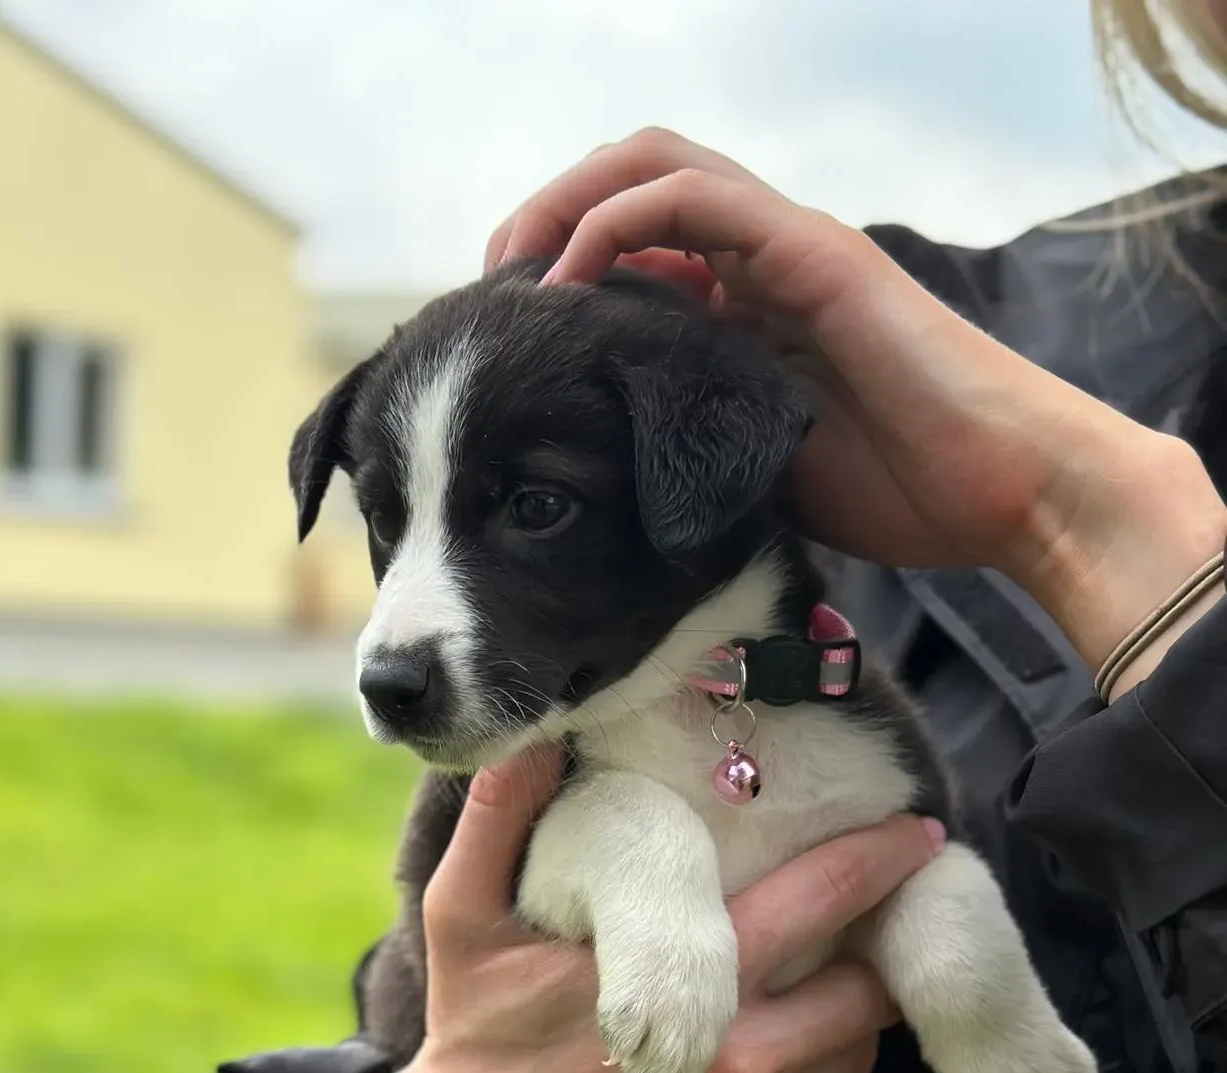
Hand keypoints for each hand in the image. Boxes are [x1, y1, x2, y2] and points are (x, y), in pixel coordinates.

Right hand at [353, 749, 944, 1072]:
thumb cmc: (475, 1034)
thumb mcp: (462, 918)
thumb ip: (499, 818)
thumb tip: (527, 732)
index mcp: (684, 988)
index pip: (822, 905)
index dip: (879, 861)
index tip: (918, 832)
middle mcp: (738, 1071)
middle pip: (864, 987)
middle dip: (872, 944)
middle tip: (870, 913)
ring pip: (857, 1054)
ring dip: (849, 1012)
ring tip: (822, 977)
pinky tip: (786, 1049)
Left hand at [487, 129, 1225, 674]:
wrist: (997, 490)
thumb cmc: (897, 492)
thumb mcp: (753, 467)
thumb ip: (691, 442)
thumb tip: (612, 485)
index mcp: (748, 308)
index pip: (635, 248)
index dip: (558, 274)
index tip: (501, 339)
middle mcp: (760, 263)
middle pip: (631, 188)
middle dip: (546, 224)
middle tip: (488, 290)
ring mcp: (785, 249)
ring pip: (653, 168)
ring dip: (566, 205)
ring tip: (512, 270)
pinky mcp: (810, 254)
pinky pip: (694, 200)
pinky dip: (617, 223)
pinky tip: (569, 282)